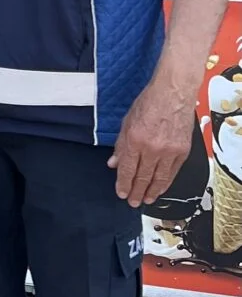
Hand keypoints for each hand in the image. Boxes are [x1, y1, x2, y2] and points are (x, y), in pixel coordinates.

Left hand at [109, 75, 196, 206]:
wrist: (173, 94)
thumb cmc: (148, 104)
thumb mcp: (126, 123)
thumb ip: (120, 146)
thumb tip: (114, 164)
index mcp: (135, 140)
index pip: (127, 170)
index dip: (123, 184)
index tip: (121, 193)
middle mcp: (152, 148)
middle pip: (143, 177)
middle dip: (136, 192)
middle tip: (132, 202)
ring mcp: (170, 151)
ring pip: (159, 178)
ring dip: (152, 191)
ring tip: (146, 200)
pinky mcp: (183, 151)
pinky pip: (173, 172)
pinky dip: (166, 182)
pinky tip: (160, 188)